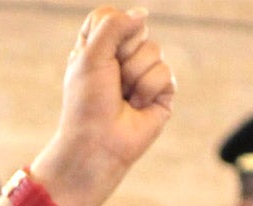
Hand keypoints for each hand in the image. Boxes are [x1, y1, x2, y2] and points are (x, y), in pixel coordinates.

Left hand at [31, 8, 175, 205]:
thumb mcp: (90, 54)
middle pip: (136, 28)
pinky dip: (148, 89)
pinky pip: (165, 72)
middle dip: (123, 53)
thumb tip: (142, 14)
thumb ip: (113, 24)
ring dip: (134, 75)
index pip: (110, 15)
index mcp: (98, 47)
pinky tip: (137, 106)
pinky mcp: (162, 92)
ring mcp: (144, 74)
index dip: (107, 30)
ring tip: (124, 97)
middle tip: (112, 80)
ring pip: (153, 49)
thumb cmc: (87, 103)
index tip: (95, 55)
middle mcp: (122, 58)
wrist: (98, 143)